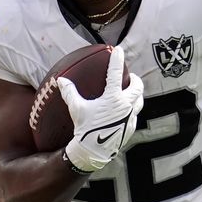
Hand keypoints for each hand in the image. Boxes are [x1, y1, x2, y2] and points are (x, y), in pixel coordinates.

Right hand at [58, 46, 143, 172]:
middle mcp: (125, 105)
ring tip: (131, 93)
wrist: (94, 151)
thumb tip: (60, 80)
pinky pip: (135, 115)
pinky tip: (125, 112)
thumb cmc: (85, 128)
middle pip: (137, 86)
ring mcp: (130, 117)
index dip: (117, 59)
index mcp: (113, 98)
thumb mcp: (76, 109)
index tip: (119, 50)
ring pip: (140, 101)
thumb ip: (69, 92)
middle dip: (135, 79)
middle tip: (130, 77)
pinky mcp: (131, 128)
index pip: (116, 73)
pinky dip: (132, 110)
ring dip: (137, 95)